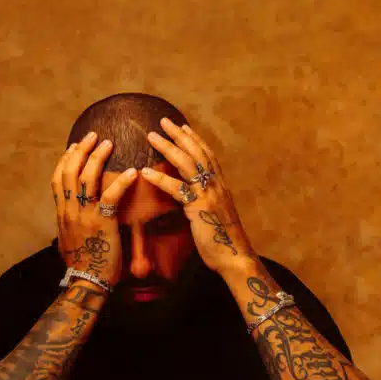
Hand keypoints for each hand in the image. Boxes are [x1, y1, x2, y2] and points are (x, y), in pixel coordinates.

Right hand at [52, 132, 137, 288]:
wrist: (87, 282)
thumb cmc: (82, 265)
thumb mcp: (68, 241)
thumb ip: (69, 225)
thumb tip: (68, 219)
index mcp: (62, 214)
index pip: (58, 179)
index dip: (65, 160)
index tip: (74, 146)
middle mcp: (70, 211)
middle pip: (71, 171)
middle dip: (81, 150)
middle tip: (93, 136)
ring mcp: (85, 216)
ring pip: (87, 178)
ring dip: (98, 157)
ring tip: (109, 143)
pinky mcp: (102, 224)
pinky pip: (110, 197)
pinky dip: (121, 182)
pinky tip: (132, 172)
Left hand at [142, 117, 256, 273]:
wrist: (235, 258)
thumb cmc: (224, 242)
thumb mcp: (216, 217)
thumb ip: (207, 204)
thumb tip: (197, 201)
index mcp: (221, 187)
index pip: (208, 156)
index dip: (195, 140)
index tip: (183, 127)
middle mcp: (216, 186)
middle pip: (197, 152)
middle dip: (179, 135)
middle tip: (163, 121)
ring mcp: (209, 195)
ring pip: (187, 164)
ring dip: (167, 147)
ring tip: (151, 136)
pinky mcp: (199, 208)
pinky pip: (177, 189)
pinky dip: (160, 179)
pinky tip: (145, 172)